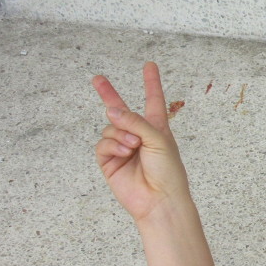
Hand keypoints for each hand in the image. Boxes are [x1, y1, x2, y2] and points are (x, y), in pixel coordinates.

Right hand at [92, 62, 191, 222]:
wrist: (159, 199)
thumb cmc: (168, 171)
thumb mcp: (158, 139)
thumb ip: (135, 122)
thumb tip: (111, 110)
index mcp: (156, 128)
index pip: (153, 99)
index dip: (151, 83)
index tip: (149, 65)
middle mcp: (138, 135)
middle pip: (120, 110)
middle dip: (108, 94)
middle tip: (97, 78)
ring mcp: (122, 148)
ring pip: (111, 128)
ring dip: (121, 134)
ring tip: (134, 147)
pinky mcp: (110, 161)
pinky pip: (103, 144)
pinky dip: (113, 146)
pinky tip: (124, 153)